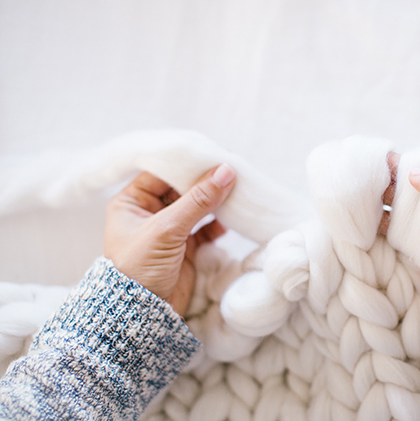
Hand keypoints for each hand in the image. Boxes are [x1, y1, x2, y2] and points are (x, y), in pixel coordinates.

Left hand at [104, 164, 235, 315]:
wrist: (141, 317)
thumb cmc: (139, 270)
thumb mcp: (166, 230)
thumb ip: (198, 200)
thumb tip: (226, 171)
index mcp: (131, 202)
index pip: (161, 173)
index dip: (186, 164)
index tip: (213, 154)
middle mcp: (148, 213)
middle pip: (181, 188)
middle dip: (205, 181)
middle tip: (232, 170)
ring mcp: (168, 231)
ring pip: (196, 207)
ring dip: (215, 201)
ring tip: (236, 192)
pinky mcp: (184, 248)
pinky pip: (205, 228)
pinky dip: (218, 223)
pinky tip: (230, 218)